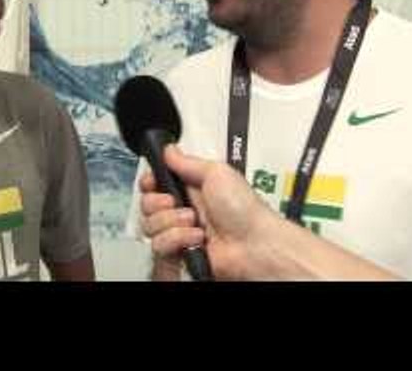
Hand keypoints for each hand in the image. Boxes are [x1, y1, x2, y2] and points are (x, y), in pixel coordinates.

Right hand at [141, 145, 398, 280]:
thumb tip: (168, 147)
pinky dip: (174, 247)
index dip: (151, 186)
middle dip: (162, 207)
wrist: (263, 248)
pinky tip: (195, 244)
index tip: (155, 182)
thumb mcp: (218, 172)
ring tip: (198, 229)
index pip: (155, 187)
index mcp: (191, 193)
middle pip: (148, 210)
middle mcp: (184, 217)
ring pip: (151, 233)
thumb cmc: (250, 212)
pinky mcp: (185, 265)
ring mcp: (184, 242)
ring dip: (171, 227)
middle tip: (188, 209)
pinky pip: (160, 258)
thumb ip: (188, 161)